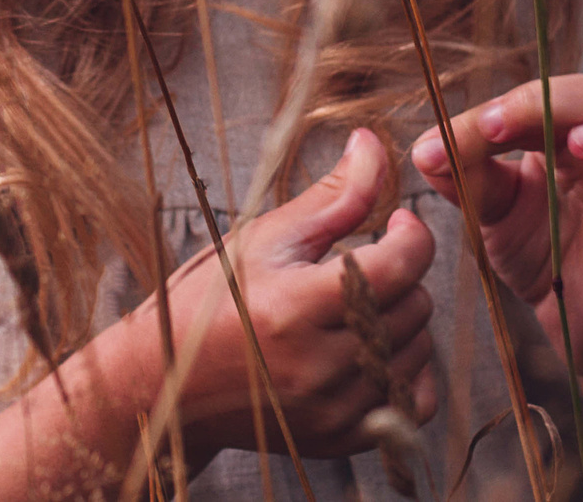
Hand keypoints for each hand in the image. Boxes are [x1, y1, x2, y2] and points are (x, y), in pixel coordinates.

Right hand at [148, 128, 442, 457]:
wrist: (165, 383)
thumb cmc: (210, 299)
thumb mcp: (266, 238)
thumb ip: (334, 196)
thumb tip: (375, 144)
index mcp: (296, 306)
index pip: (401, 264)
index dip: (411, 233)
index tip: (396, 222)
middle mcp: (318, 365)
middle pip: (414, 305)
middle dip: (400, 274)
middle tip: (361, 265)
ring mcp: (331, 409)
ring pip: (417, 348)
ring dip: (401, 319)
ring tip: (357, 306)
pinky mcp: (337, 438)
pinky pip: (411, 399)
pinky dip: (405, 369)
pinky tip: (372, 348)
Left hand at [408, 75, 582, 376]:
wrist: (580, 328)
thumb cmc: (545, 256)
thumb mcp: (494, 216)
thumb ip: (465, 179)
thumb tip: (424, 151)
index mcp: (570, 137)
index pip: (548, 97)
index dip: (511, 105)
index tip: (475, 129)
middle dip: (559, 101)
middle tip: (504, 124)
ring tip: (581, 145)